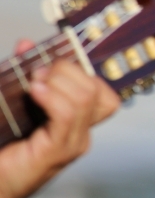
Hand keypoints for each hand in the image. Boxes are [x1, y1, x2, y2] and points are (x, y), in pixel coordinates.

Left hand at [0, 42, 121, 197]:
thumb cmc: (2, 150)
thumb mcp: (15, 104)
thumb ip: (24, 75)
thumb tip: (26, 44)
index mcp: (76, 125)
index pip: (102, 92)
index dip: (80, 70)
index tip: (48, 63)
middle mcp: (81, 135)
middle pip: (97, 90)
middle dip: (67, 71)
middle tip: (38, 73)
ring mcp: (73, 145)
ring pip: (86, 98)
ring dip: (58, 82)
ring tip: (33, 83)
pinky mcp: (57, 152)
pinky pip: (67, 116)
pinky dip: (52, 97)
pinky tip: (34, 91)